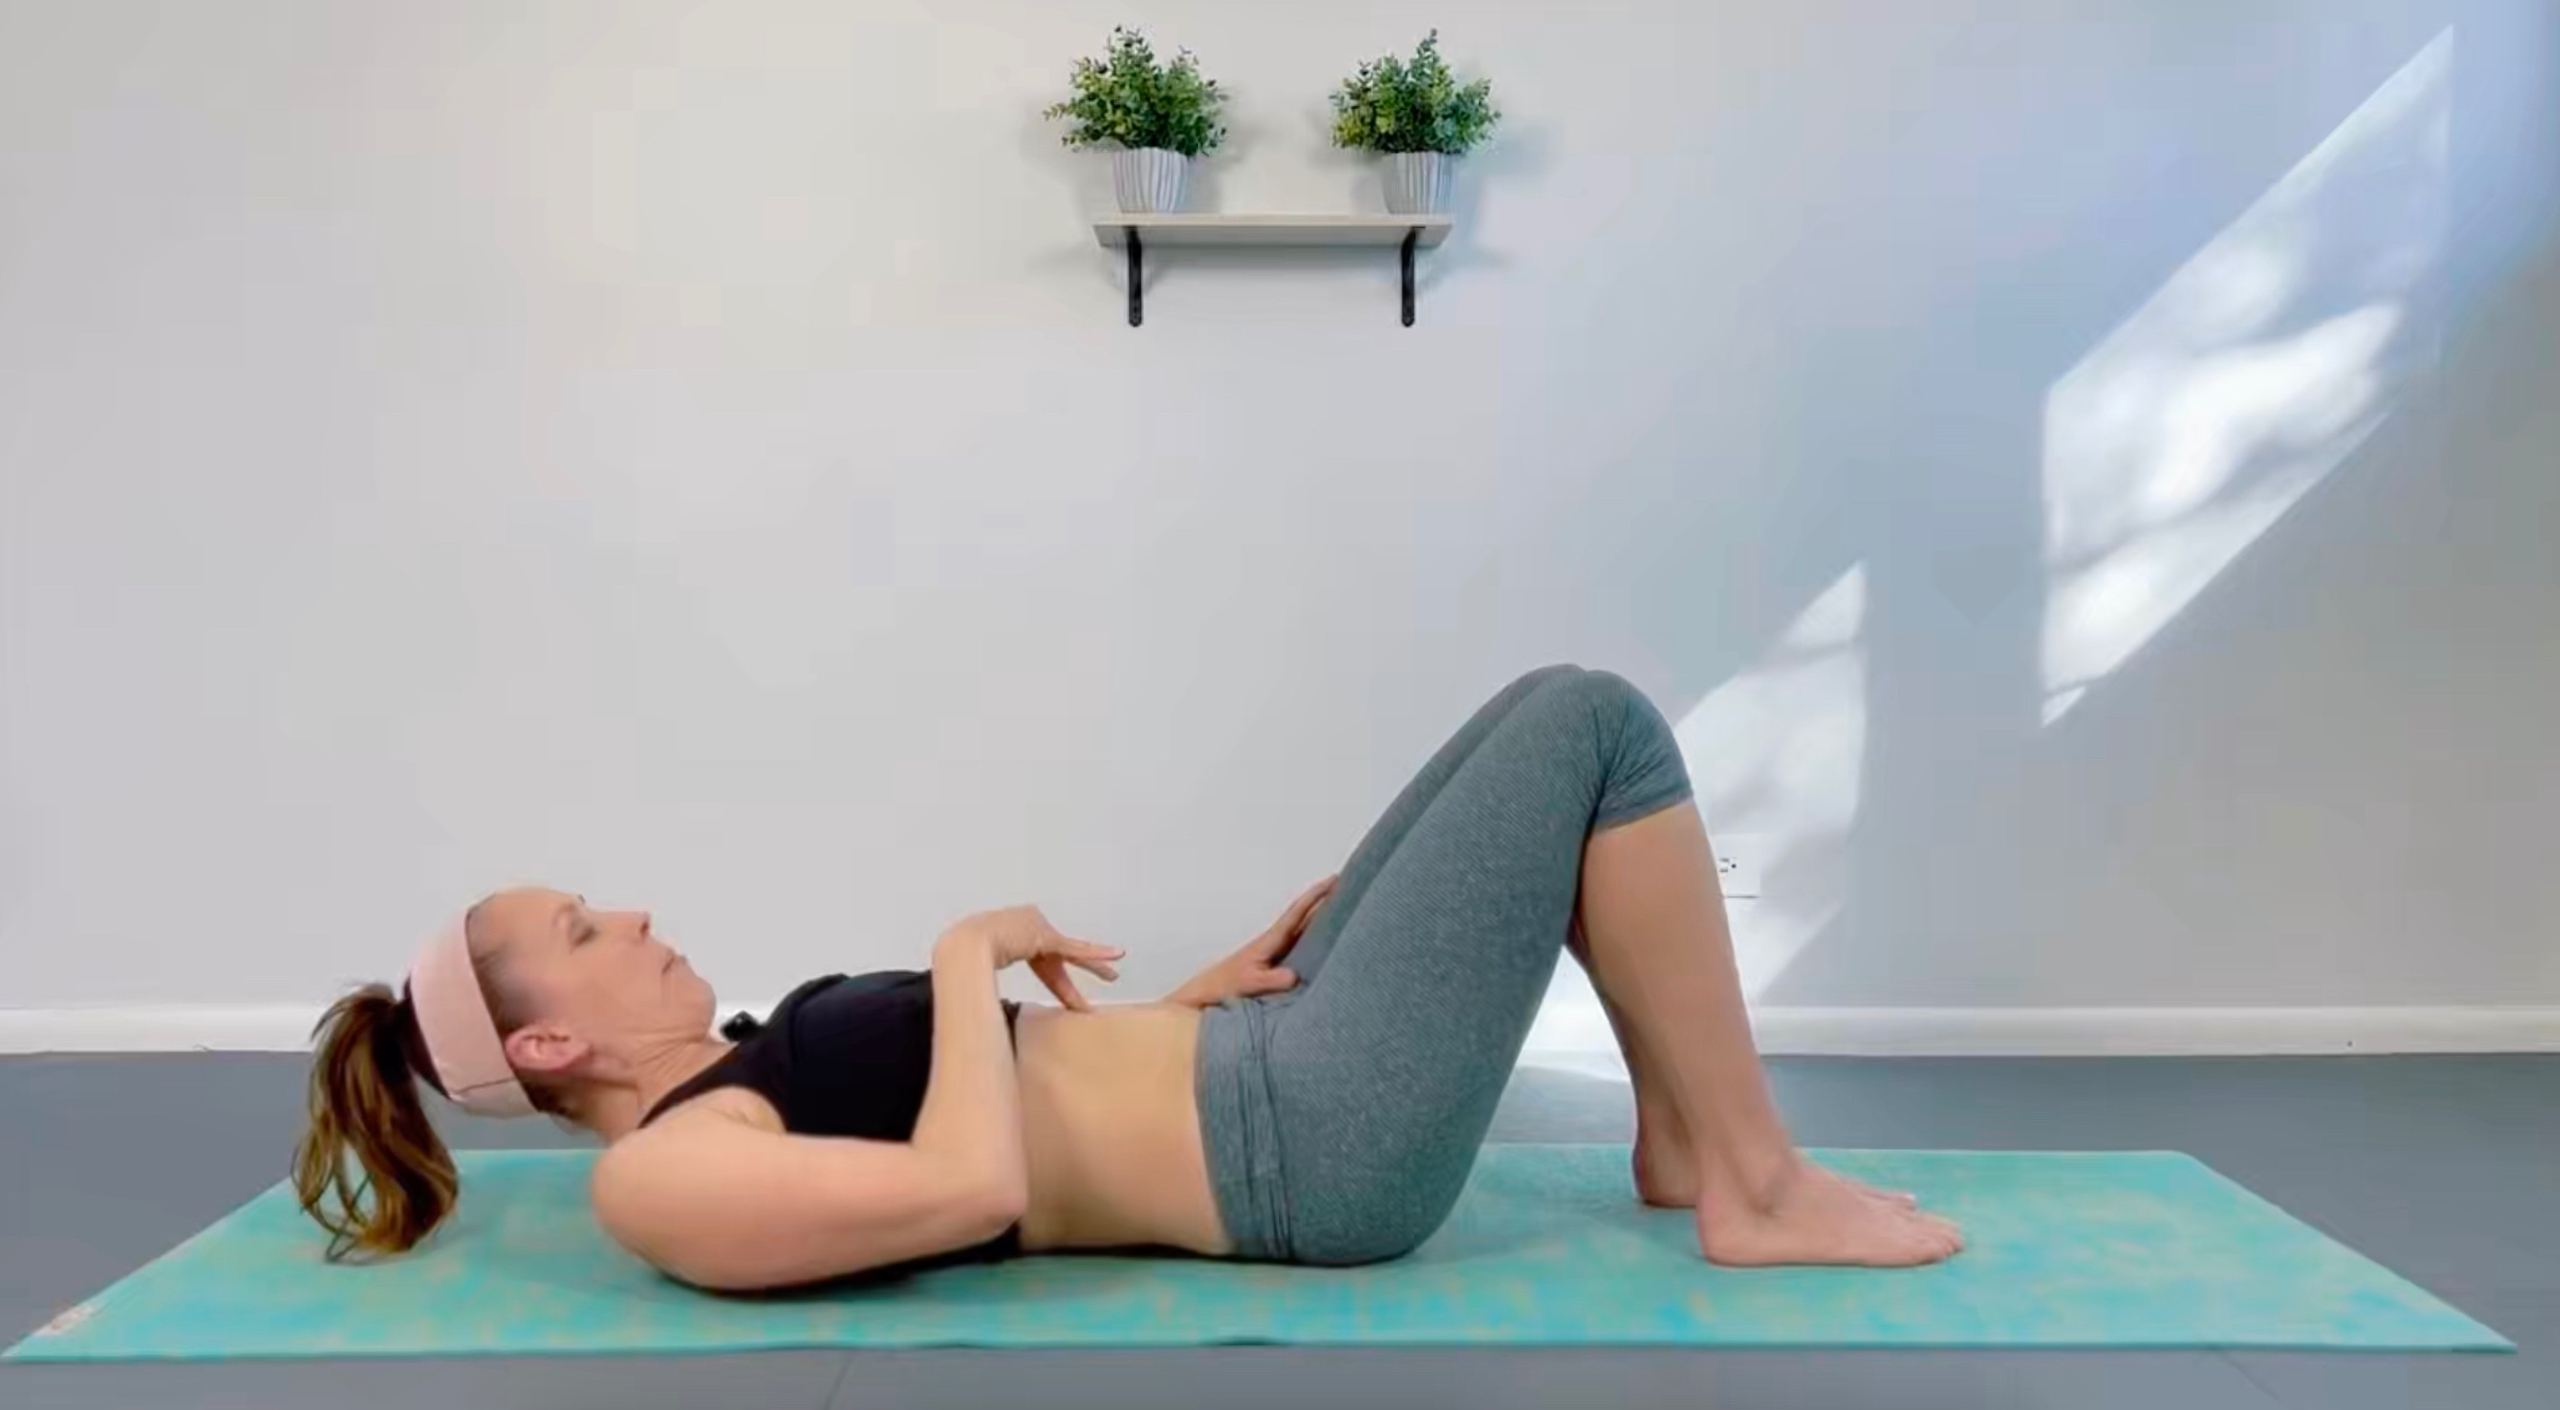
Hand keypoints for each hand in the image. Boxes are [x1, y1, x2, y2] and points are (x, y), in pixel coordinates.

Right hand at [940, 906, 1123, 1011]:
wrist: (963, 946)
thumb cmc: (962, 961)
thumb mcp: (976, 976)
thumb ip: (986, 990)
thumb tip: (980, 1016)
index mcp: (1012, 939)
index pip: (1042, 964)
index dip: (1058, 985)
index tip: (1070, 1001)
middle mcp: (1027, 930)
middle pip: (1060, 955)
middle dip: (1084, 964)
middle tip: (1107, 974)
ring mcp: (1037, 930)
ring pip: (1071, 953)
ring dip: (1094, 965)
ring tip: (1113, 975)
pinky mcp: (1045, 936)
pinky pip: (1075, 948)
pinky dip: (1096, 954)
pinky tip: (1117, 955)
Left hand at [1168, 875, 1337, 1008]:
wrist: (1205, 992)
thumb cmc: (1224, 985)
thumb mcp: (1250, 983)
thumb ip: (1273, 980)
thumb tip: (1295, 976)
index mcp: (1269, 940)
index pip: (1297, 913)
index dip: (1316, 896)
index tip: (1333, 881)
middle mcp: (1273, 941)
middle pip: (1303, 914)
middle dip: (1323, 898)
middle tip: (1345, 885)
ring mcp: (1274, 950)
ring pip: (1302, 927)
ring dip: (1320, 915)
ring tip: (1341, 905)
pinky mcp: (1273, 961)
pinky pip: (1300, 943)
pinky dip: (1313, 934)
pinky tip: (1323, 938)